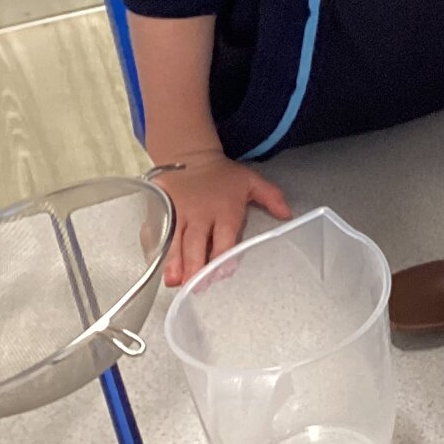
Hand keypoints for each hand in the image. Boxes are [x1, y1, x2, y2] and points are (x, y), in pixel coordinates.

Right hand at [153, 150, 291, 287]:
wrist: (192, 156)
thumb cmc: (224, 175)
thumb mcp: (252, 181)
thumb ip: (271, 197)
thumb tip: (288, 215)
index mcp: (225, 210)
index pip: (224, 237)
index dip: (223, 256)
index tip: (222, 274)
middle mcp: (201, 215)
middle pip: (196, 243)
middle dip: (195, 266)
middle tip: (194, 287)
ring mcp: (178, 215)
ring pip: (175, 242)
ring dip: (174, 262)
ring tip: (173, 282)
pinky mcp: (161, 213)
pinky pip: (155, 232)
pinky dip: (154, 248)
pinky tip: (155, 264)